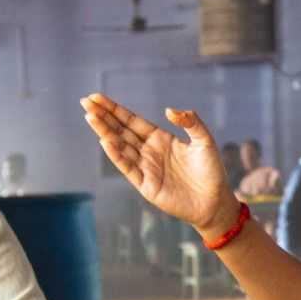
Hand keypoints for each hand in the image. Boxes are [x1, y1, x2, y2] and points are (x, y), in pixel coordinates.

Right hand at [81, 93, 234, 234]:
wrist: (215, 201)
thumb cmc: (211, 171)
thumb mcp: (204, 141)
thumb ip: (191, 122)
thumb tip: (169, 110)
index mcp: (160, 138)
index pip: (132, 121)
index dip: (115, 109)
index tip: (97, 97)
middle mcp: (149, 151)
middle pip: (121, 130)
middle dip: (103, 117)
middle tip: (85, 102)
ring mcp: (145, 167)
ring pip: (120, 146)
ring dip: (105, 132)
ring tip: (90, 117)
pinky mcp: (146, 185)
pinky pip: (128, 167)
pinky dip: (116, 155)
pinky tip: (105, 141)